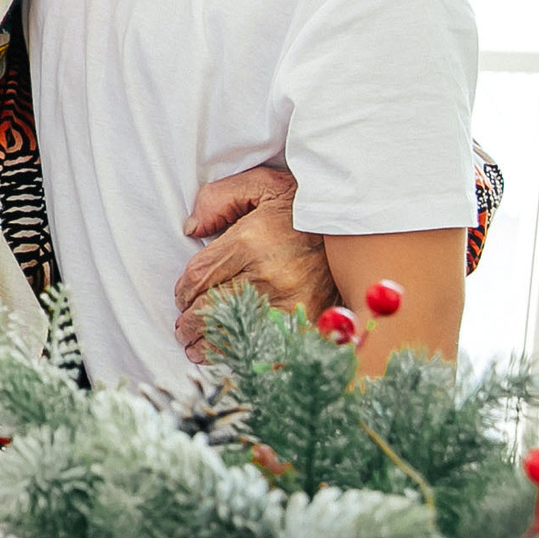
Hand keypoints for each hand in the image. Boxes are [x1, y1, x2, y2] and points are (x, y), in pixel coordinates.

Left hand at [172, 166, 337, 358]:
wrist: (357, 224)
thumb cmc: (303, 205)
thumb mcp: (259, 184)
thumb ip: (218, 199)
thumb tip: (192, 228)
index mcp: (249, 243)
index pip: (199, 276)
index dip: (182, 292)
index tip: (181, 298)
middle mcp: (268, 276)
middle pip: (212, 308)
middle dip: (191, 322)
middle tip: (182, 330)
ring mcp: (291, 302)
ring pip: (236, 331)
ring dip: (211, 343)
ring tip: (196, 347)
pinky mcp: (310, 319)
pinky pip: (268, 342)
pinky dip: (245, 350)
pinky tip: (231, 353)